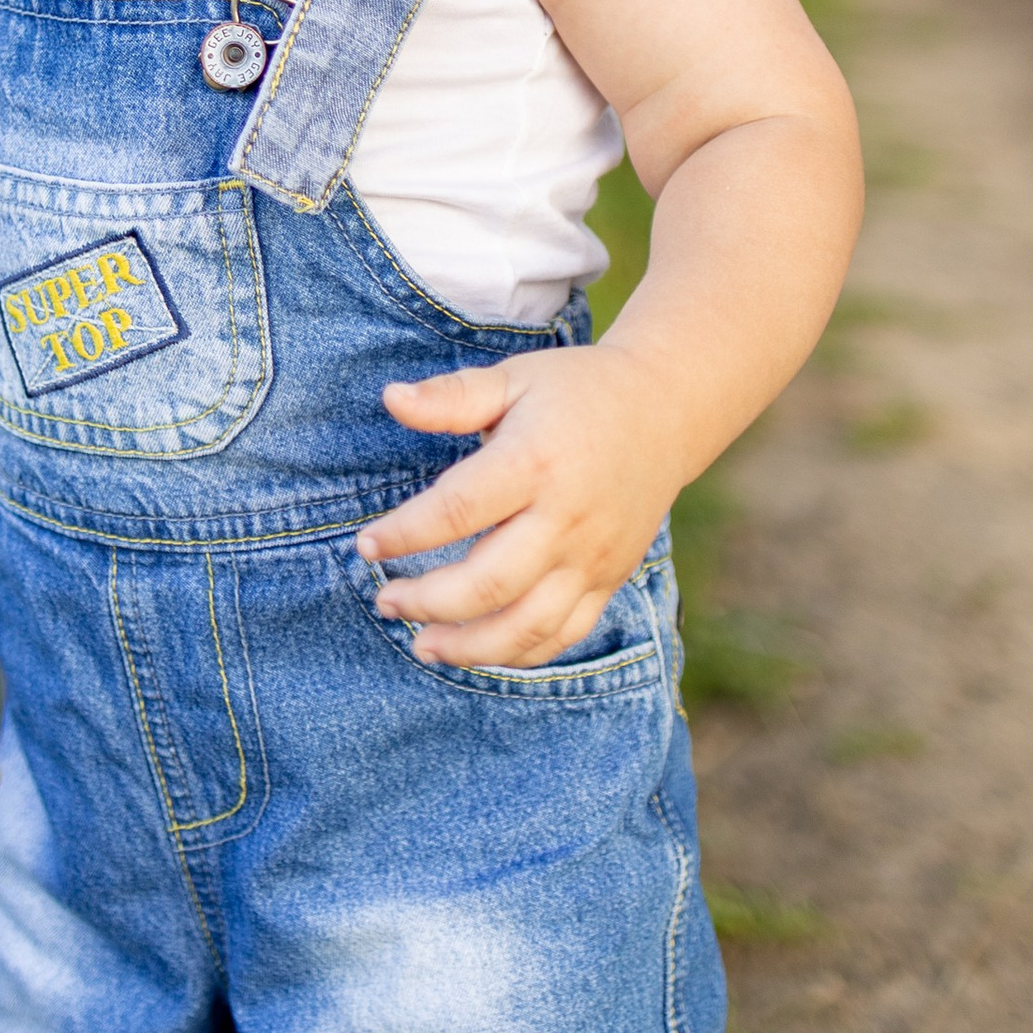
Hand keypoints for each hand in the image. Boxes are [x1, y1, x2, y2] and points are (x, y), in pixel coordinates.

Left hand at [356, 344, 678, 670]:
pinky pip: (564, 634)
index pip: (457, 510)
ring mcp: (592, 556)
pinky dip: (518, 653)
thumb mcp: (514, 379)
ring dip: (469, 646)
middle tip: (385, 601)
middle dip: (427, 602)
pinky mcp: (609, 579)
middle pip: (489, 583)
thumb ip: (452, 396)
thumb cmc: (576, 392)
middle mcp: (566, 517)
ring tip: (421, 644)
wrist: (665, 412)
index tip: (367, 546)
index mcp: (534, 462)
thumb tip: (390, 398)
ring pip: (528, 625)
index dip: (404, 534)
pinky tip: (477, 650)